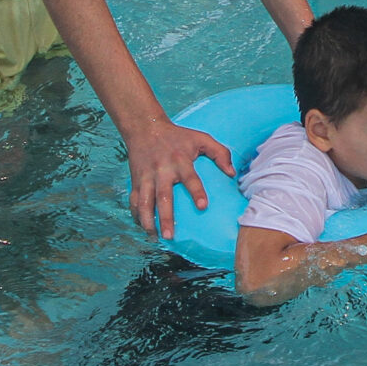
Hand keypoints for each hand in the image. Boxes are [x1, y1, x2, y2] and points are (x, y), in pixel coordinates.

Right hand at [125, 117, 233, 240]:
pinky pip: (134, 201)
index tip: (202, 206)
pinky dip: (136, 215)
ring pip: (144, 202)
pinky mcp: (136, 181)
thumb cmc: (178, 136)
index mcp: (180, 160)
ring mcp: (146, 177)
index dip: (196, 192)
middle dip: (165, 217)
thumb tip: (232, 174)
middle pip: (163, 196)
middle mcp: (162, 170)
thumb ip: (220, 153)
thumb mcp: (201, 138)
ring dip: (147, 221)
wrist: (145, 128)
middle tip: (170, 235)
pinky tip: (143, 227)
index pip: (190, 178)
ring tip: (154, 237)